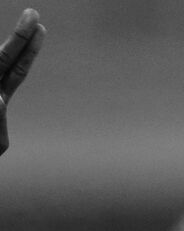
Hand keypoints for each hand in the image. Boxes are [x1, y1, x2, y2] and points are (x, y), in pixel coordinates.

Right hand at [0, 9, 45, 155]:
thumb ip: (0, 124)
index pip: (17, 69)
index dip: (28, 49)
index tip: (40, 28)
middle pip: (7, 56)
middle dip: (21, 36)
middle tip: (34, 13)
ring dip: (15, 44)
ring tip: (29, 22)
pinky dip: (5, 86)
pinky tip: (1, 98)